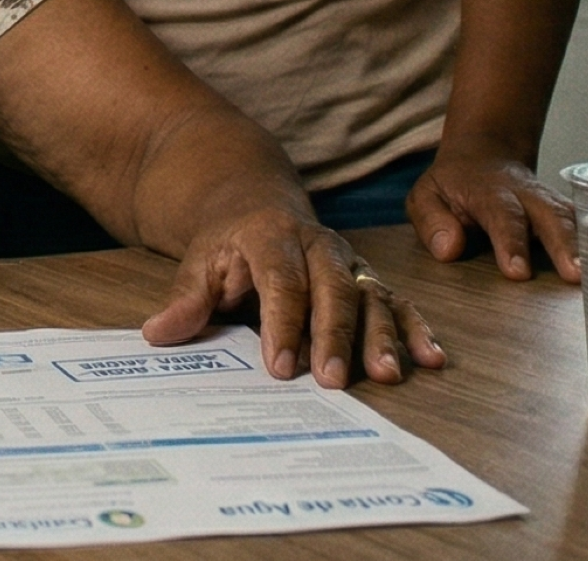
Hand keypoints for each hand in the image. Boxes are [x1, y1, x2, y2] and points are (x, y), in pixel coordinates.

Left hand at [144, 203, 442, 385]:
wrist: (254, 205)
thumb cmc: (226, 246)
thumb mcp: (198, 263)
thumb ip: (186, 299)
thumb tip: (159, 333)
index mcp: (271, 235)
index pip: (281, 281)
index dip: (282, 324)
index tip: (279, 367)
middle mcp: (318, 245)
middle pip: (332, 290)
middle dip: (333, 337)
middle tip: (331, 381)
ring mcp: (347, 261)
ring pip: (369, 297)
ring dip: (381, 337)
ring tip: (386, 375)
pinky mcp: (366, 279)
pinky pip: (396, 302)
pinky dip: (414, 329)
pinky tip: (429, 359)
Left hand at [406, 141, 581, 281]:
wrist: (484, 156)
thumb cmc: (452, 186)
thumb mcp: (425, 197)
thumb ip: (432, 221)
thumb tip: (449, 248)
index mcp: (489, 191)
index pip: (501, 216)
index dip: (510, 243)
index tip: (518, 272)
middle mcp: (525, 194)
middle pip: (548, 215)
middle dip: (563, 243)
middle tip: (574, 274)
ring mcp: (548, 201)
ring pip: (571, 219)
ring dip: (584, 247)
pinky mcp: (563, 212)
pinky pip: (584, 224)